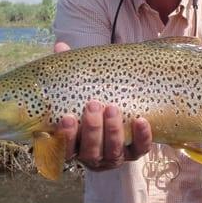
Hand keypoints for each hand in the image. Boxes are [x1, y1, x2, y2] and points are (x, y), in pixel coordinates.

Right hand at [53, 42, 152, 170]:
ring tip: (113, 108)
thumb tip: (60, 46)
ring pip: (113, 152)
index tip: (66, 116)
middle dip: (92, 129)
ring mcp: (114, 156)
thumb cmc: (93, 97)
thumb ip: (70, 71)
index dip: (65, 136)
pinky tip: (141, 120)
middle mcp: (92, 156)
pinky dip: (141, 137)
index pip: (63, 149)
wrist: (124, 106)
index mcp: (73, 144)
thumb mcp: (80, 86)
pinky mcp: (135, 152)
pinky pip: (140, 149)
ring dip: (113, 132)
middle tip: (93, 105)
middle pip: (90, 152)